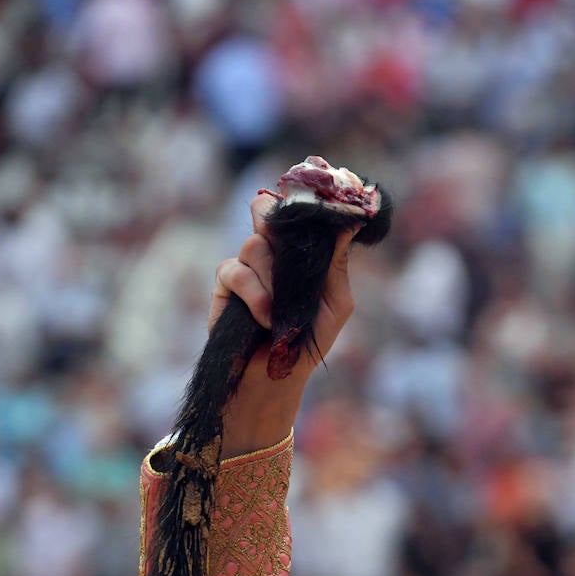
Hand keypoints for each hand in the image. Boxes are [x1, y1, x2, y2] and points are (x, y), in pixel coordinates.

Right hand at [210, 192, 359, 456]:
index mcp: (301, 253)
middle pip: (265, 210)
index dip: (302, 200)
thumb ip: (336, 263)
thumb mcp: (335, 303)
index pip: (297, 214)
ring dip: (272, 277)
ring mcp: (248, 266)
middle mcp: (273, 253)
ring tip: (280, 311)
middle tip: (285, 237)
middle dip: (275, 217)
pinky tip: (264, 316)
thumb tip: (349, 221)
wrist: (277, 378)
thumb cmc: (310, 342)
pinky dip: (253, 293)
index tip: (314, 197)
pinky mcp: (225, 285)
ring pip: (254, 244)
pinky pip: (234, 270)